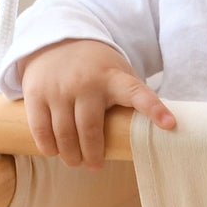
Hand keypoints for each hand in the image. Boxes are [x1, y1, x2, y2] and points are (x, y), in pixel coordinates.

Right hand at [19, 38, 174, 168]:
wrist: (58, 41)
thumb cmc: (96, 68)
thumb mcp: (118, 73)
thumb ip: (133, 96)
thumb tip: (157, 131)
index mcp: (113, 78)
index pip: (138, 93)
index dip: (154, 109)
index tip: (170, 124)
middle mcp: (86, 83)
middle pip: (89, 129)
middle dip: (93, 154)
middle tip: (94, 165)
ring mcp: (59, 88)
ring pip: (64, 133)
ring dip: (71, 155)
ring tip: (76, 162)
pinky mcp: (36, 93)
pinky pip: (41, 128)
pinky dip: (48, 146)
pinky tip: (54, 151)